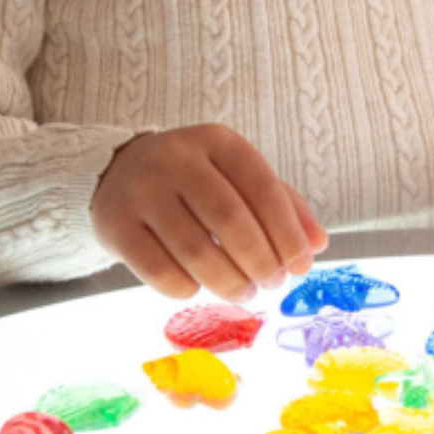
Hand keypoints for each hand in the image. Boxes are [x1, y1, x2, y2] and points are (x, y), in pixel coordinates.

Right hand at [93, 124, 328, 301]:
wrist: (117, 174)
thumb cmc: (194, 181)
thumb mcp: (237, 177)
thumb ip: (281, 205)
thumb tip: (317, 244)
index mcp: (216, 141)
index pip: (262, 187)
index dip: (288, 232)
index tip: (301, 265)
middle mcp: (176, 159)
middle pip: (229, 220)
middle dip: (260, 261)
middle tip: (272, 283)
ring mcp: (141, 191)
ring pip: (195, 251)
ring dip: (229, 282)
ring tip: (244, 292)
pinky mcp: (116, 226)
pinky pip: (160, 271)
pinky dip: (188, 288)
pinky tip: (199, 287)